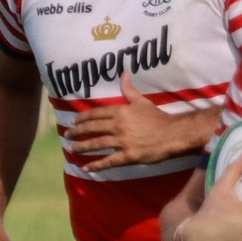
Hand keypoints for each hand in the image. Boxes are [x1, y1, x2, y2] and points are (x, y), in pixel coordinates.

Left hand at [71, 72, 203, 171]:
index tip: (74, 122)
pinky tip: (86, 167)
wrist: (173, 134)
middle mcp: (118, 125)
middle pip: (92, 128)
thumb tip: (124, 73)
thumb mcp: (142, 101)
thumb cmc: (158, 118)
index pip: (96, 114)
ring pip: (97, 144)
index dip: (83, 118)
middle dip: (77, 132)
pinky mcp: (128, 156)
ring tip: (72, 149)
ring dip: (82, 147)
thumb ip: (129, 89)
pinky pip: (109, 161)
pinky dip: (96, 165)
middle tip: (68, 135)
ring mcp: (122, 141)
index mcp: (120, 112)